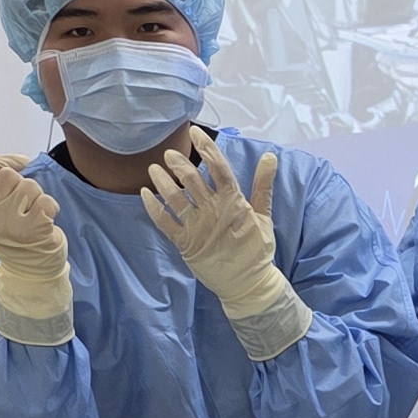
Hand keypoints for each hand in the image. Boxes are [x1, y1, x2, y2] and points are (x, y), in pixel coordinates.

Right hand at [0, 142, 64, 257]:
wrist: (28, 268)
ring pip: (29, 186)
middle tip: (23, 206)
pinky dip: (50, 208)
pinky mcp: (31, 229)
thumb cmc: (11, 233)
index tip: (19, 164)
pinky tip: (43, 222)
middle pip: (9, 175)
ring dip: (37, 197)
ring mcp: (7, 223)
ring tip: (31, 214)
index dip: (6, 160)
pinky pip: (46, 201)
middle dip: (22, 185)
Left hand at [141, 137, 285, 306]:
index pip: (218, 168)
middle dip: (178, 163)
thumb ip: (263, 185)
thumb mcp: (264, 216)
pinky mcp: (185, 244)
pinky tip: (146, 194)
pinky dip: (153, 207)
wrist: (247, 284)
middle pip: (192, 180)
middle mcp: (213, 212)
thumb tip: (271, 157)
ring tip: (154, 169)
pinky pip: (164, 222)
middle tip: (169, 154)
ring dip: (162, 181)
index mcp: (234, 202)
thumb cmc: (257, 250)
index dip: (206, 147)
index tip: (194, 132)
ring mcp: (197, 228)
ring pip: (174, 198)